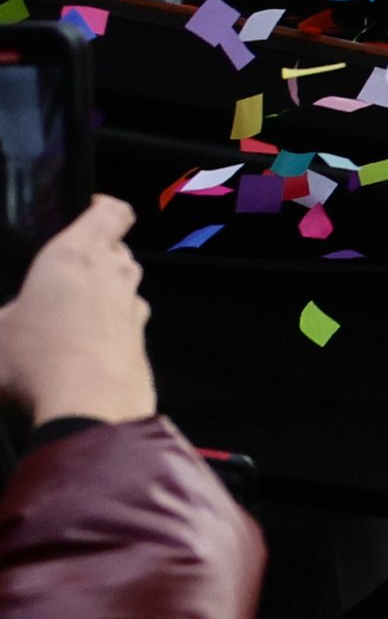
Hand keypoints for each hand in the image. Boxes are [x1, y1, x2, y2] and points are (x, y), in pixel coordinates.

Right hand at [0, 197, 152, 426]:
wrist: (91, 410)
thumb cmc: (37, 361)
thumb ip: (3, 316)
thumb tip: (5, 318)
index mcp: (76, 255)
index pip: (109, 212)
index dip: (103, 208)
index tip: (92, 209)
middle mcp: (114, 275)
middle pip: (115, 251)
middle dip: (93, 259)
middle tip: (60, 277)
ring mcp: (133, 309)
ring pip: (123, 288)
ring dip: (101, 296)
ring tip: (62, 320)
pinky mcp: (142, 343)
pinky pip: (125, 326)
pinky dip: (107, 331)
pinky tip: (78, 353)